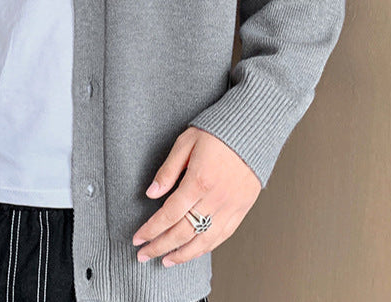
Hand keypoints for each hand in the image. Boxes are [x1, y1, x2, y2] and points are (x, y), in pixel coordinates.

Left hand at [132, 126, 261, 266]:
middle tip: (143, 255)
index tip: (138, 238)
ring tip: (165, 261)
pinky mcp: (242, 209)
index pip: (169, 214)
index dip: (151, 229)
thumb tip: (151, 193)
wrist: (252, 129)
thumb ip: (168, 170)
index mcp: (198, 181)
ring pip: (204, 241)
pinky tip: (193, 252)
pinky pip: (222, 236)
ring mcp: (231, 206)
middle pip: (183, 232)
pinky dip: (205, 248)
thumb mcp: (186, 142)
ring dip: (182, 255)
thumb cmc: (217, 132)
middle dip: (160, 246)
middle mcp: (215, 198)